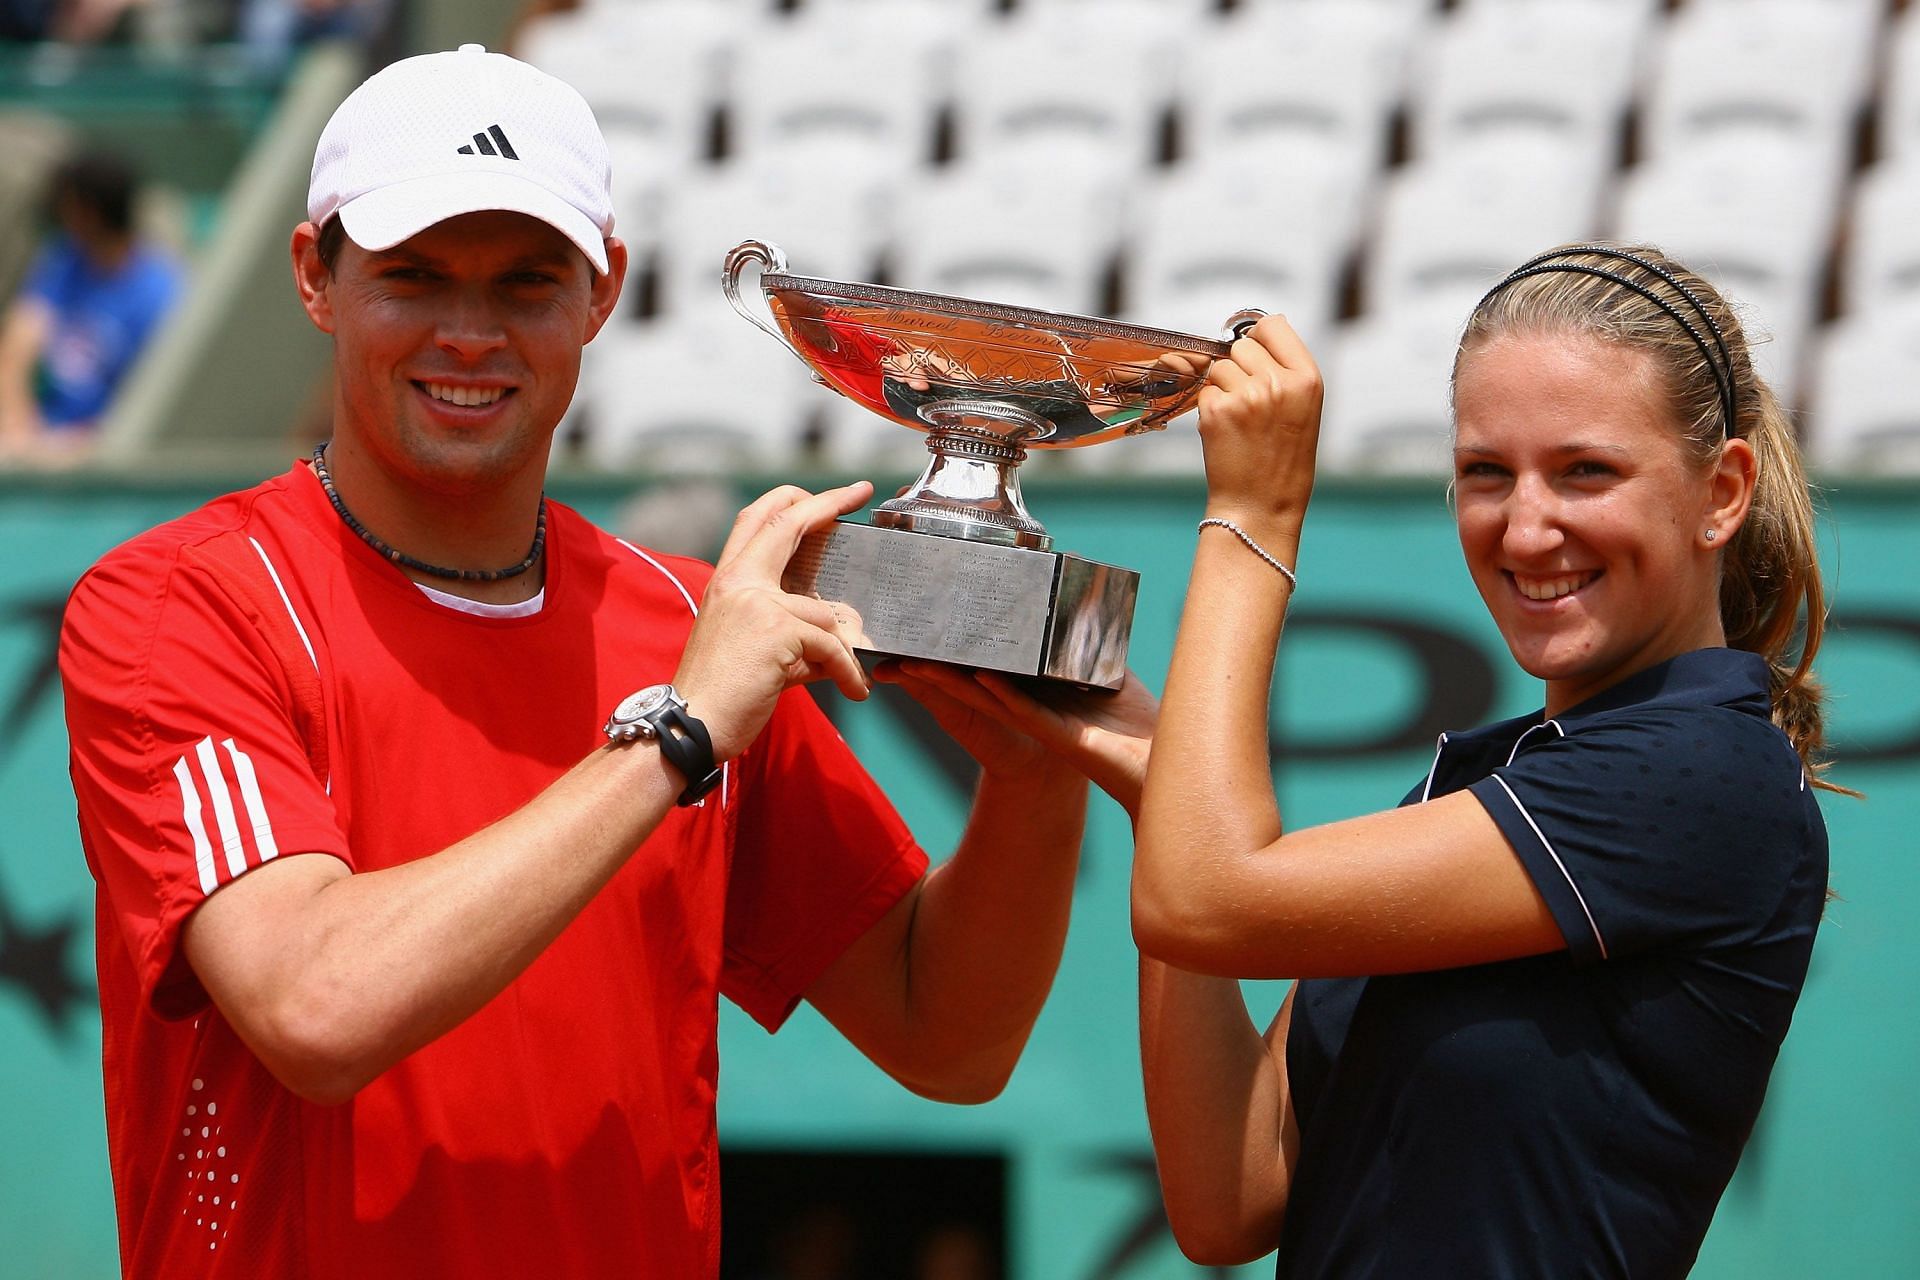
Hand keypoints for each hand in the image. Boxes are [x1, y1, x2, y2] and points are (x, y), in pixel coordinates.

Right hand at [673, 482, 875, 760]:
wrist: (689, 724)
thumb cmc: (717, 693)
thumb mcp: (746, 644)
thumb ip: (788, 627)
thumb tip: (836, 632)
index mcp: (726, 581)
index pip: (756, 521)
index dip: (789, 500)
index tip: (824, 494)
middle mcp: (738, 582)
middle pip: (786, 524)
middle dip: (827, 501)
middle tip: (860, 490)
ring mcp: (757, 603)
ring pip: (825, 614)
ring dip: (842, 652)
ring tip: (848, 679)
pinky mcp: (778, 631)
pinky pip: (832, 646)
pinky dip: (846, 672)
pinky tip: (854, 691)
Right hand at [875, 662, 1158, 816]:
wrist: (1163, 765)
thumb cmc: (1141, 723)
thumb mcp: (1111, 671)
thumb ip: (1094, 642)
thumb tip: (1090, 599)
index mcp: (1040, 694)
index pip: (990, 669)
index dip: (958, 655)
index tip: (927, 636)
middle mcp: (1033, 709)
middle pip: (975, 684)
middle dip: (939, 669)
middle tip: (902, 652)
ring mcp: (1043, 723)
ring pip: (988, 698)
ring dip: (954, 681)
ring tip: (922, 664)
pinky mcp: (1059, 735)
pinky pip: (1024, 711)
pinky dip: (1003, 693)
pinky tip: (981, 678)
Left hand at [1197, 314, 1322, 536]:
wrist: (1261, 506)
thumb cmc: (1284, 462)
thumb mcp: (1304, 410)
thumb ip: (1287, 371)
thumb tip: (1256, 332)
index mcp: (1308, 379)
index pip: (1273, 325)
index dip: (1259, 337)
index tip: (1256, 352)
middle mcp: (1278, 383)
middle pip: (1242, 345)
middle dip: (1240, 366)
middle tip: (1249, 401)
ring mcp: (1246, 396)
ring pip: (1220, 367)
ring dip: (1223, 387)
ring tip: (1240, 420)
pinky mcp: (1217, 411)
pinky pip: (1205, 390)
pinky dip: (1210, 407)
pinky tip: (1226, 431)